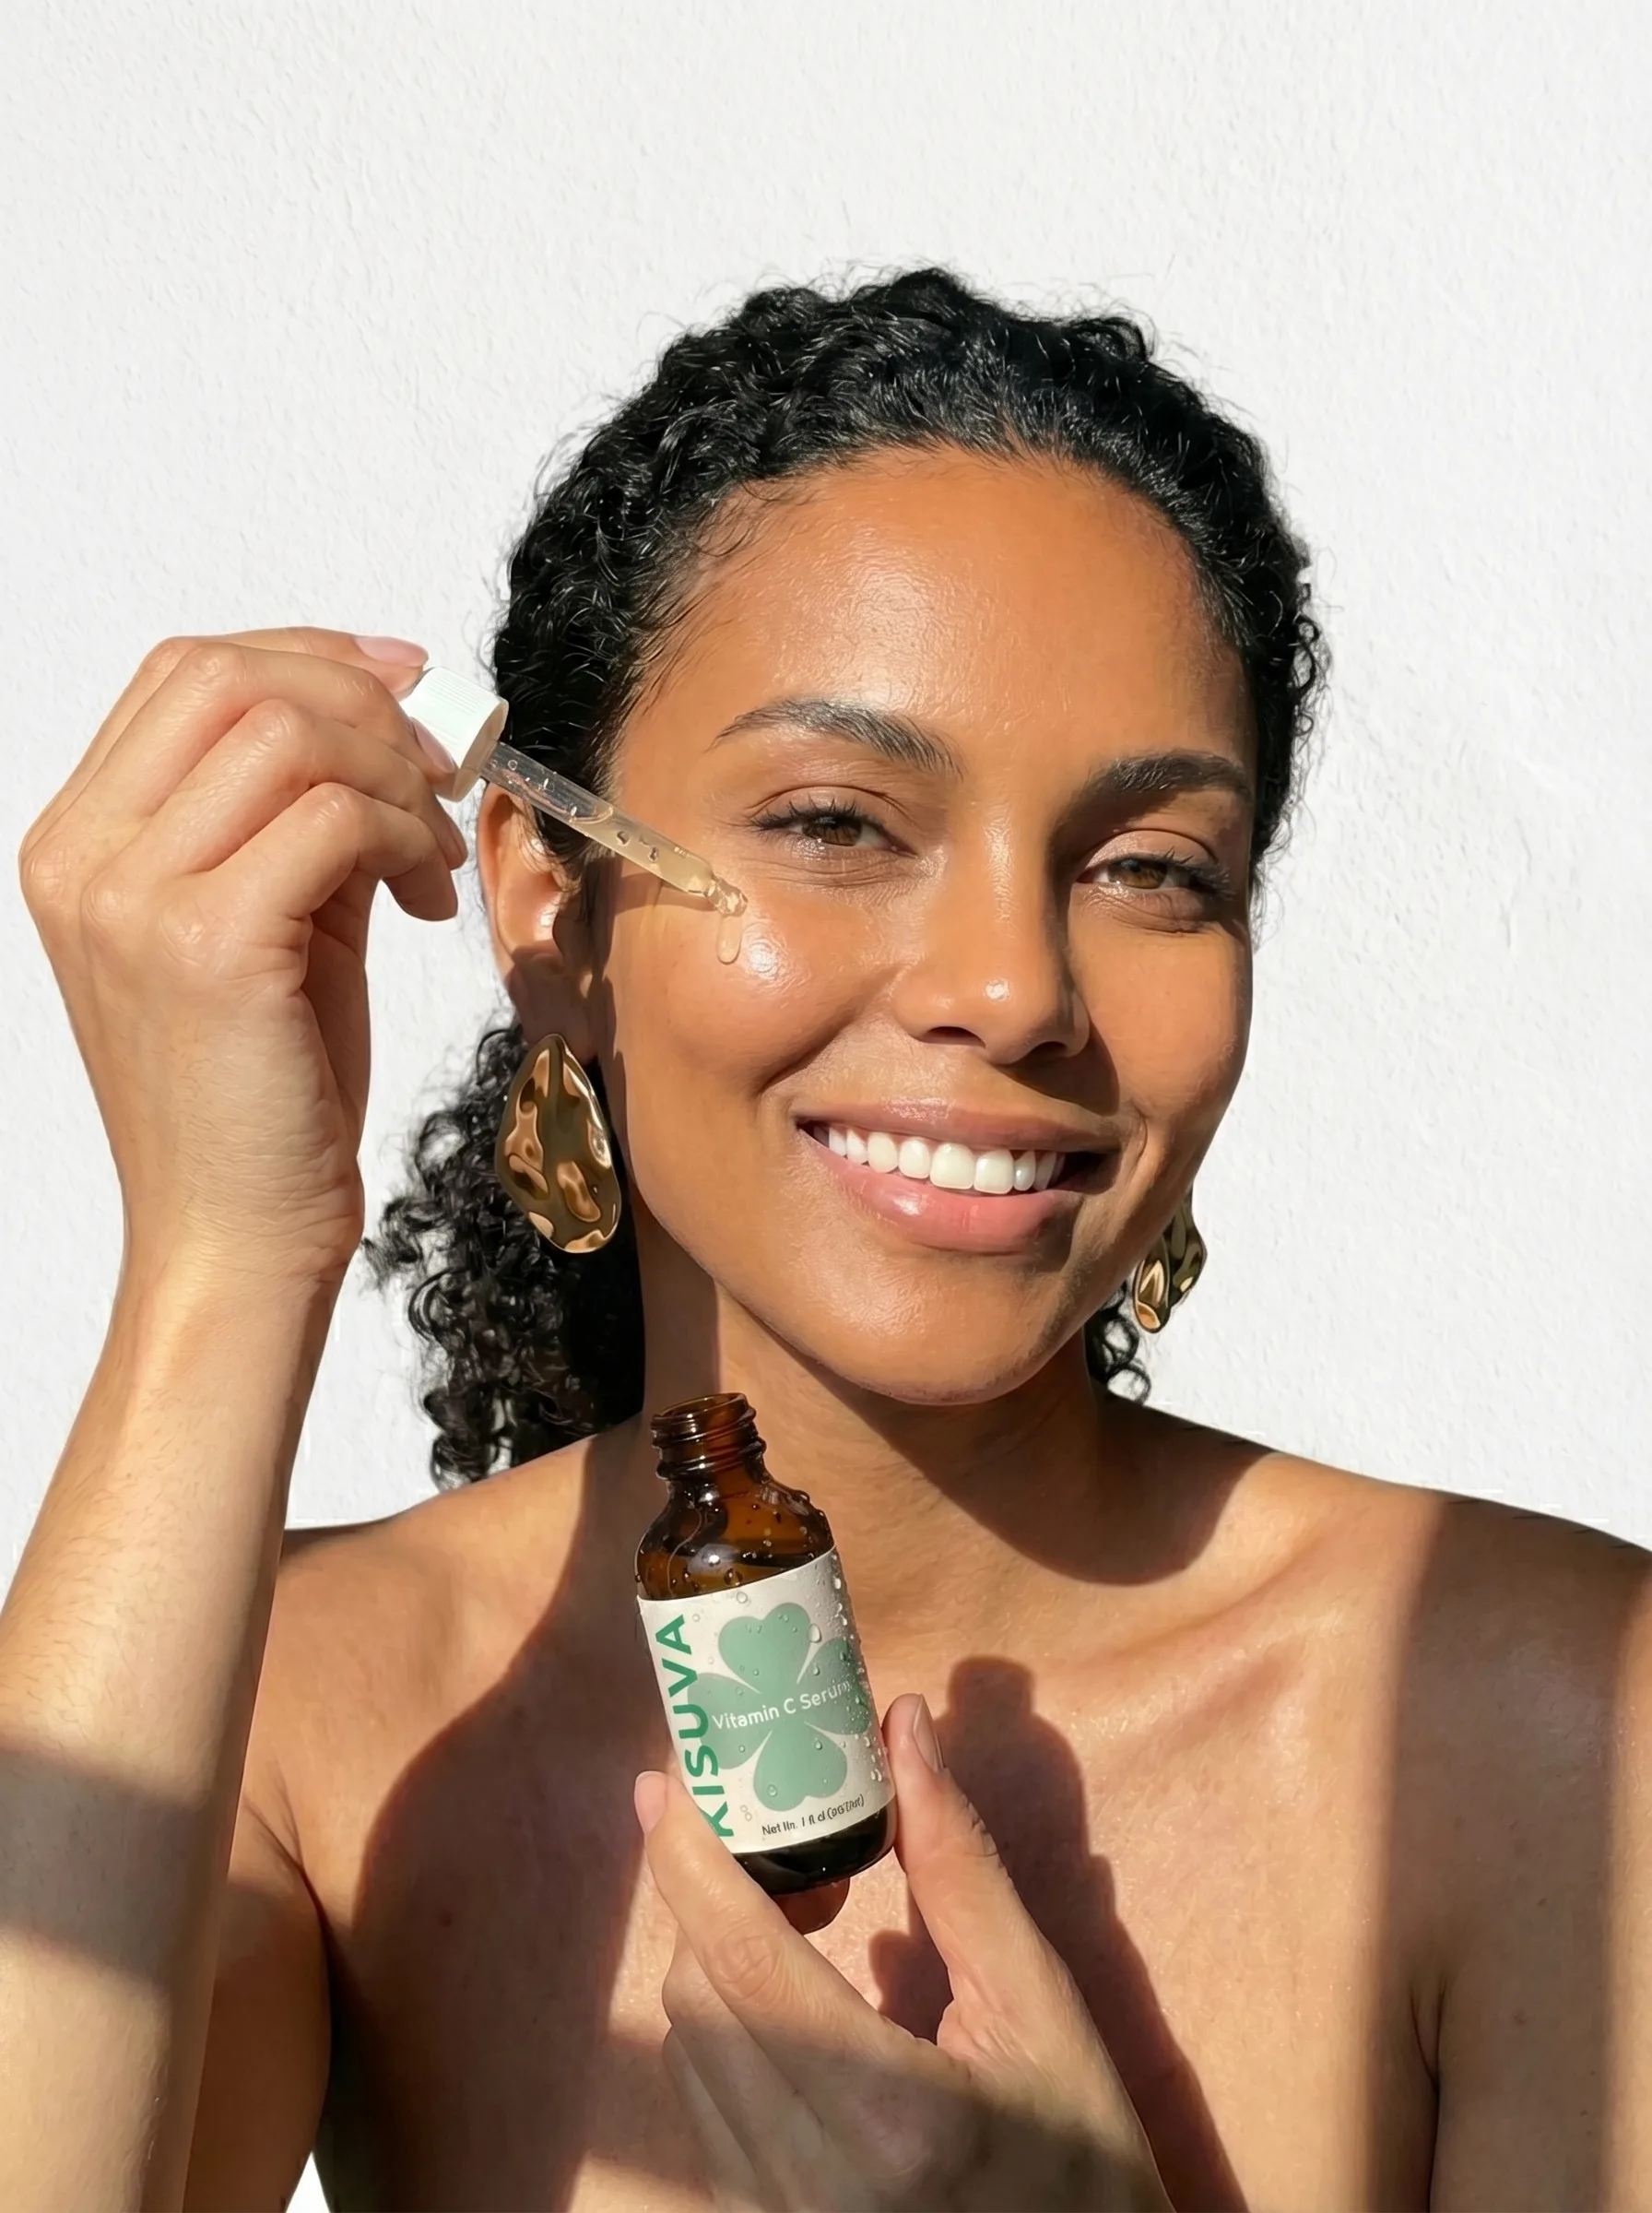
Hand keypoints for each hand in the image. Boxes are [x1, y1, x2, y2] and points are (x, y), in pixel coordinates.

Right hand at [19, 628, 464, 1285]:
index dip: (310, 654)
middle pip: (231, 677)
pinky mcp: (209, 944)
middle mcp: (83, 857)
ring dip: (392, 776)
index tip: (405, 684)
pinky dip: (404, 837)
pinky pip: (334, 819)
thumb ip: (300, 821)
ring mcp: (133, 898)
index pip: (184, 672)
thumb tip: (389, 726)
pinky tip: (422, 899)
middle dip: (363, 702)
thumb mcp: (271, 925)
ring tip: (429, 854)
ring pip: (289, 735)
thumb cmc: (260, 1095)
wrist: (235, 1237)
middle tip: (438, 767)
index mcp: (77, 842)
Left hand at [637, 1694, 1169, 2211]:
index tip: (667, 1778)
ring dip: (719, 1961)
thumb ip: (960, 1868)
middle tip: (790, 1845)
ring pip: (688, 2054)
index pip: (746, 1963)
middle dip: (717, 1899)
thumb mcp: (1042, 2011)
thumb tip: (900, 1728)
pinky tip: (797, 2001)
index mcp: (888, 2112)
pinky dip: (728, 2030)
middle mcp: (804, 2179)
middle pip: (698, 1998)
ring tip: (806, 1914)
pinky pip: (705, 2109)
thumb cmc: (1084, 2163)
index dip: (692, 1861)